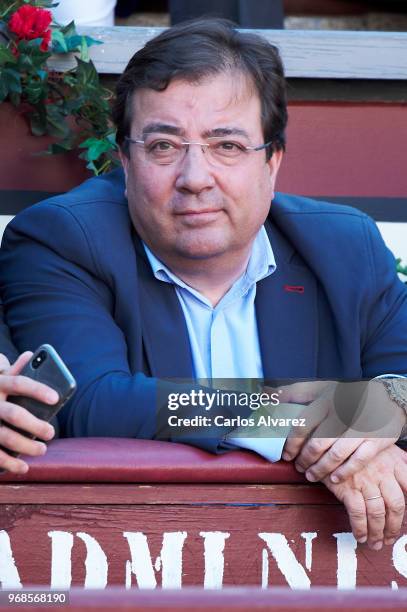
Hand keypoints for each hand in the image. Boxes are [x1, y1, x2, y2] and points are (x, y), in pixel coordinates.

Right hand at [0, 352, 57, 473]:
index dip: (37, 389)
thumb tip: (29, 354)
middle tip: (51, 433)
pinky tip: (24, 467)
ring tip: (42, 450)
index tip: (55, 398)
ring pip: (4, 436)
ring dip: (25, 446)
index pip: (19, 383)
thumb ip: (14, 370)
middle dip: (35, 424)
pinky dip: (9, 462)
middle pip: (14, 414)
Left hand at [281, 380, 405, 482]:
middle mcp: (343, 414)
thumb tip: (266, 391)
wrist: (386, 399)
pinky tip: (334, 479)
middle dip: (305, 459)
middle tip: (298, 467)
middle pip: (318, 442)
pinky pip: (358, 460)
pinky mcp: (375, 440)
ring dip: (320, 469)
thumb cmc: (346, 396)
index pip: (303, 424)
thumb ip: (294, 392)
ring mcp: (360, 428)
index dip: (292, 443)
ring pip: (336, 454)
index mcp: (326, 401)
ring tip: (311, 476)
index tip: (286, 454)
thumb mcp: (321, 388)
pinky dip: (344, 472)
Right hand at [323, 444, 406, 548]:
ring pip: (378, 513)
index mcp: (394, 461)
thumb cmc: (355, 442)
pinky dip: (360, 528)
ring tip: (375, 543)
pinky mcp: (347, 487)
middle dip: (394, 527)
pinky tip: (360, 536)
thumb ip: (398, 461)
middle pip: (396, 506)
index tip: (406, 520)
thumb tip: (406, 480)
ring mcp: (366, 480)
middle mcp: (383, 471)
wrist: (329, 438)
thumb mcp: (381, 446)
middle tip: (389, 539)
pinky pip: (357, 514)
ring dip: (377, 532)